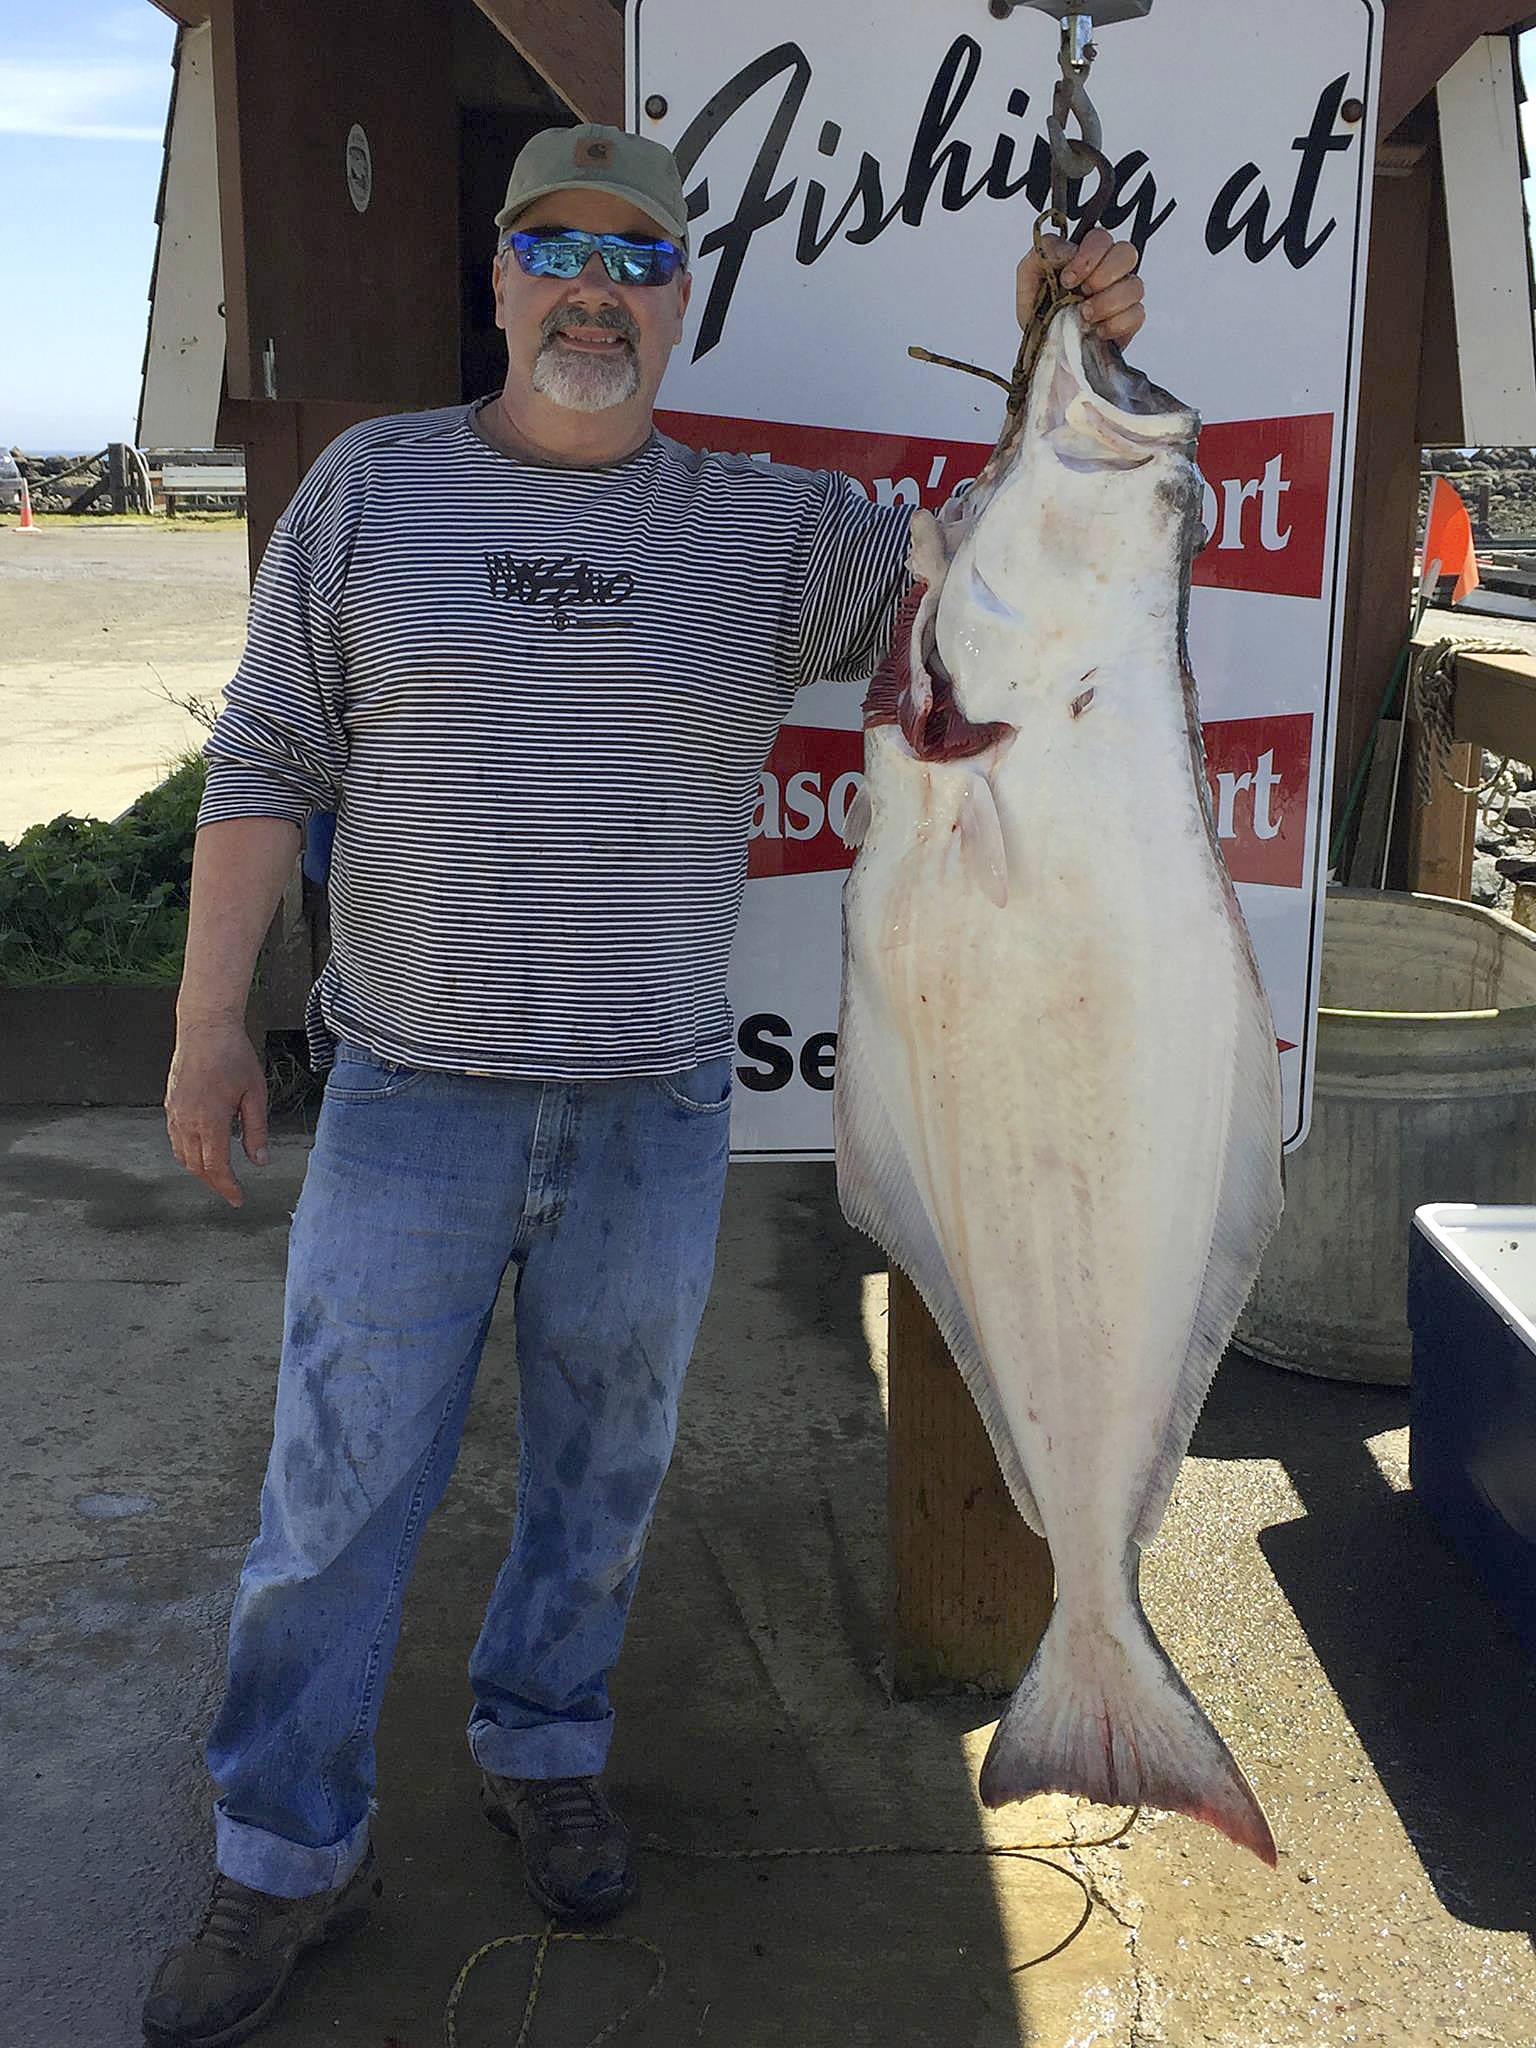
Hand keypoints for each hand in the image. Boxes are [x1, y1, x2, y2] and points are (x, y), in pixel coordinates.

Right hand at [165, 1017, 268, 1207]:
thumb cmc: (233, 1056)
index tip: (238, 1199)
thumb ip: (256, 1130)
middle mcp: (187, 1120)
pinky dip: (188, 1153)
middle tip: (231, 1192)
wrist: (205, 1029)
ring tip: (218, 1176)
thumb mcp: (255, 1093)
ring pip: (183, 1155)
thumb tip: (259, 1161)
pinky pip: (176, 1139)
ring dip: (199, 1170)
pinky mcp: (170, 1105)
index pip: (216, 1166)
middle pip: (196, 1166)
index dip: (227, 1187)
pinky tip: (202, 1153)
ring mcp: (174, 1113)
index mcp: (210, 1120)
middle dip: (214, 1183)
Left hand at [1016, 227, 1145, 348]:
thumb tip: (1068, 250)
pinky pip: (1137, 314)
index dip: (1088, 256)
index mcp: (1086, 256)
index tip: (1068, 279)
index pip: (1101, 238)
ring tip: (1085, 315)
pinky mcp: (1129, 321)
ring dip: (1107, 302)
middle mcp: (1108, 271)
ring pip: (1135, 286)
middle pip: (1127, 253)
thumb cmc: (1039, 314)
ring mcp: (1121, 295)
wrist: (1044, 352)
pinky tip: (1097, 331)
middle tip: (1082, 293)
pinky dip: (1115, 324)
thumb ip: (1044, 253)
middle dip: (1103, 275)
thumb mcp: (1029, 279)